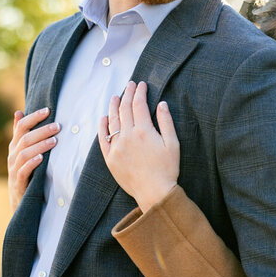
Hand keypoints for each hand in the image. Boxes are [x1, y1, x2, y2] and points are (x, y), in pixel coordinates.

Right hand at [7, 107, 58, 212]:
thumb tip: (18, 112)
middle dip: (42, 131)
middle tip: (58, 126)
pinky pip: (23, 170)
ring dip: (40, 146)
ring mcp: (14, 169)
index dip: (33, 117)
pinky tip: (41, 158)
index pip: (21, 126)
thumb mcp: (23, 152)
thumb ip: (21, 134)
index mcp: (15, 146)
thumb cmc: (26, 172)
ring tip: (54, 141)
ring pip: (24, 153)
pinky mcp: (18, 182)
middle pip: (25, 138)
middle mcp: (12, 155)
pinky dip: (31, 163)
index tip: (48, 110)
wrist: (20, 199)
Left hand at [99, 81, 179, 209]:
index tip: (141, 85)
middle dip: (127, 94)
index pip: (139, 104)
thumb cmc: (168, 169)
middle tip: (130, 85)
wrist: (154, 192)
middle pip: (124, 109)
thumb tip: (161, 104)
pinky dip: (102, 126)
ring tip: (115, 97)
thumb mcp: (173, 144)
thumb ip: (166, 122)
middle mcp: (127, 136)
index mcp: (143, 131)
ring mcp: (116, 147)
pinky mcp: (110, 158)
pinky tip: (104, 118)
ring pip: (112, 121)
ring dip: (113, 106)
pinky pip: (103, 138)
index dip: (140, 92)